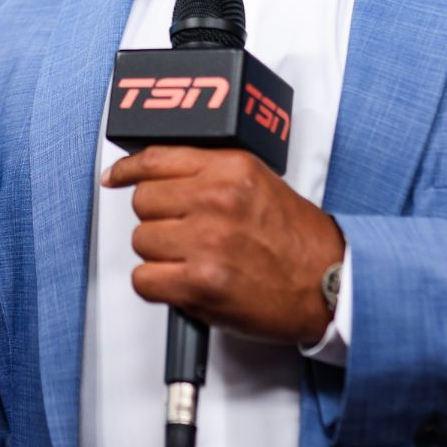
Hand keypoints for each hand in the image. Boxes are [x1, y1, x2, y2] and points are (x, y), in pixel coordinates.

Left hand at [103, 145, 345, 344]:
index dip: (128, 170)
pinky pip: (145, 280)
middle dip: (158, 220)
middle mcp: (217, 200)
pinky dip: (159, 286)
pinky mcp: (201, 283)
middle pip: (142, 202)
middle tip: (186, 234)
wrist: (331, 283)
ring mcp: (207, 242)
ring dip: (161, 255)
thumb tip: (156, 174)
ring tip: (195, 259)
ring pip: (141, 241)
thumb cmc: (298, 240)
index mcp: (230, 169)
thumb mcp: (257, 183)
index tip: (115, 177)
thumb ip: (209, 173)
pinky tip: (185, 283)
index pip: (155, 159)